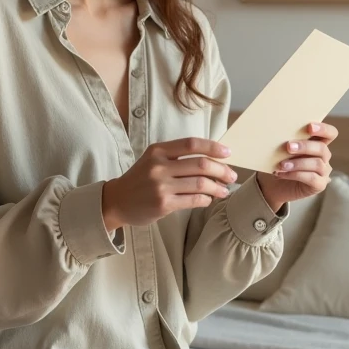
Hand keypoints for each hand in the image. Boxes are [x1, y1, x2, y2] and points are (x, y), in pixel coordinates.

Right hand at [102, 137, 238, 231]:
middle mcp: (159, 166)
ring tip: (224, 190)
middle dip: (222, 170)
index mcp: (158, 151)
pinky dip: (206, 199)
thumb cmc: (140, 179)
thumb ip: (177, 156)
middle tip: (231, 176)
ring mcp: (161, 186)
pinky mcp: (163, 204)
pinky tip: (209, 199)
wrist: (117, 201)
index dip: (213, 147)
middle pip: (201, 164)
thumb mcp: (153, 159)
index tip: (228, 153)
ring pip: (200, 184)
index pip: (192, 144)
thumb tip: (212, 160)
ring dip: (217, 187)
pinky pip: (193, 200)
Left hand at [255, 122, 337, 211]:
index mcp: (317, 143)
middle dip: (305, 146)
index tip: (309, 127)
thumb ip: (288, 142)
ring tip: (282, 164)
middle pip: (322, 148)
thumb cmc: (279, 162)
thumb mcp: (282, 150)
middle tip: (288, 146)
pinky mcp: (319, 185)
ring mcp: (323, 172)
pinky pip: (311, 178)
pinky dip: (295, 174)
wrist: (273, 186)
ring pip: (317, 164)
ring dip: (298, 163)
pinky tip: (281, 173)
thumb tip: (280, 134)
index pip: (330, 133)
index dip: (323, 129)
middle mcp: (324, 157)